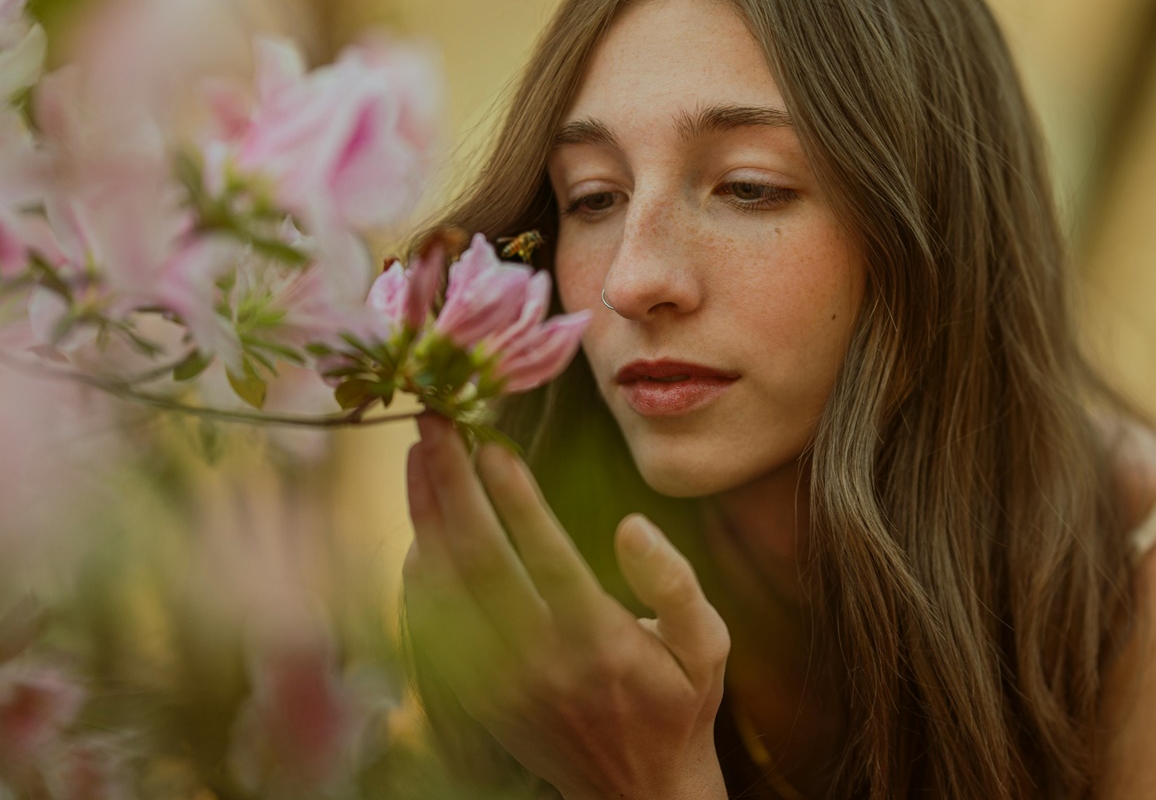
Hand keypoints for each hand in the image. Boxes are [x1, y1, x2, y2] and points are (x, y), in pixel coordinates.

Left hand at [403, 413, 730, 799]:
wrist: (638, 793)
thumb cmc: (680, 705)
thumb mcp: (707, 644)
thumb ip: (675, 582)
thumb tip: (631, 525)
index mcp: (598, 638)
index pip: (543, 552)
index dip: (513, 495)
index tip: (491, 442)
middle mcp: (539, 658)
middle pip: (476, 558)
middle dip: (449, 482)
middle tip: (434, 423)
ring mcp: (499, 680)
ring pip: (443, 587)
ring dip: (425, 514)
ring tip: (418, 454)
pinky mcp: (476, 696)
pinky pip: (434, 625)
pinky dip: (419, 569)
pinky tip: (421, 524)